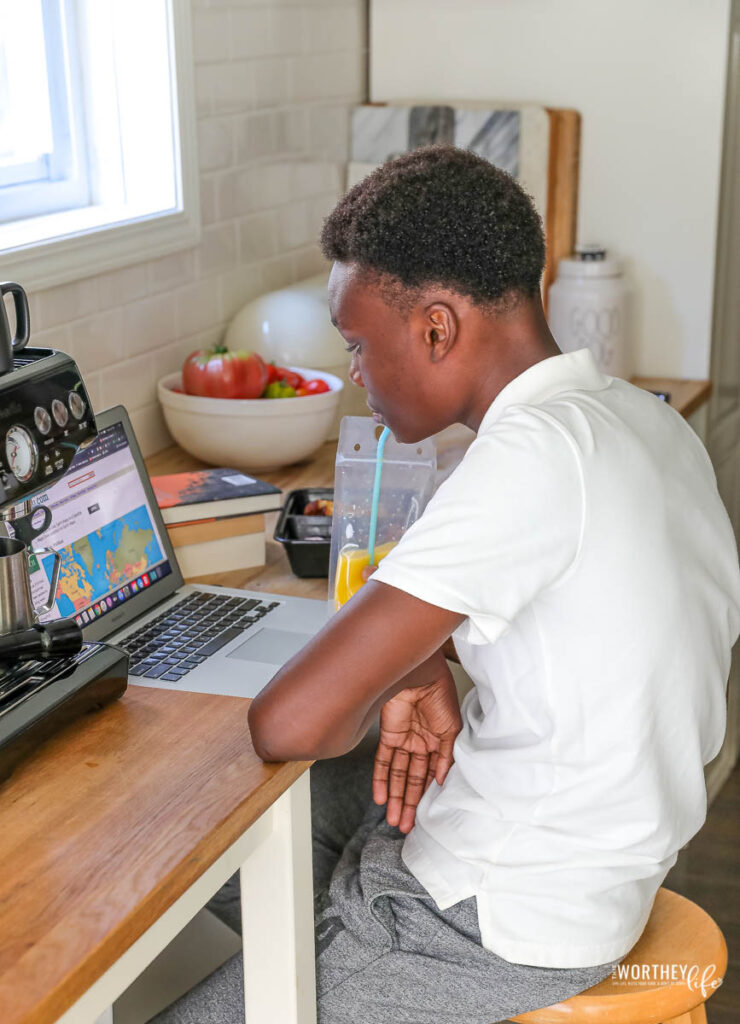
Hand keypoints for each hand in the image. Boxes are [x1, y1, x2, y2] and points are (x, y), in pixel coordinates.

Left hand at [373, 668, 461, 833]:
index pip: (431, 776)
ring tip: (393, 820)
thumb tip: (441, 782)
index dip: (426, 797)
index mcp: (438, 743)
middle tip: (405, 827)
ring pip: (397, 776)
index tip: (424, 818)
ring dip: (394, 798)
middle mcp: (420, 744)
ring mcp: (403, 740)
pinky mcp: (387, 735)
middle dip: (408, 804)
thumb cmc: (440, 696)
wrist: (419, 674)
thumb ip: (446, 756)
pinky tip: (379, 798)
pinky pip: (382, 762)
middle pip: (412, 780)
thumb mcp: (452, 729)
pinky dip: (380, 780)